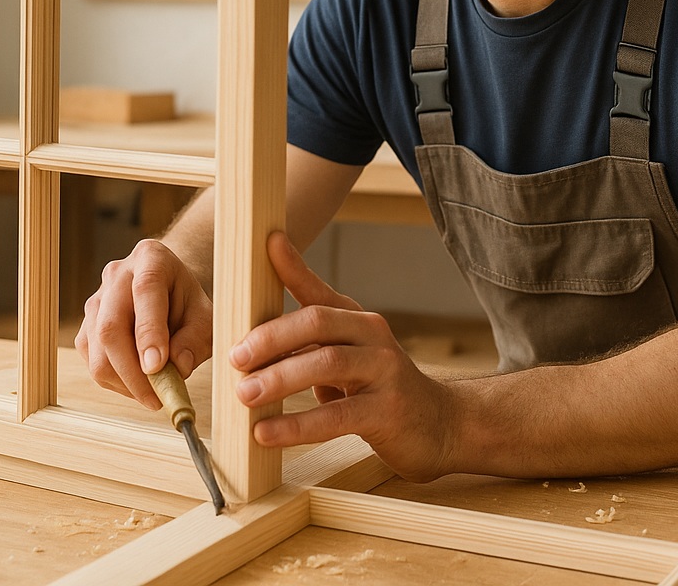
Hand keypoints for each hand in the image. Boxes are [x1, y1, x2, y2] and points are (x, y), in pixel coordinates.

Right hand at [75, 238, 214, 407]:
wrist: (169, 291)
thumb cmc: (187, 304)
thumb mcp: (205, 317)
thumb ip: (195, 339)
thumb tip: (178, 368)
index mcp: (151, 259)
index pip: (145, 291)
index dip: (148, 331)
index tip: (157, 367)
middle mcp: (117, 275)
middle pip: (111, 326)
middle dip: (132, 370)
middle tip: (156, 398)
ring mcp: (96, 299)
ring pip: (97, 349)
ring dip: (124, 381)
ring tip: (153, 394)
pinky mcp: (86, 325)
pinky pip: (91, 360)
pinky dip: (115, 381)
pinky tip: (138, 385)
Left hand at [231, 231, 462, 481]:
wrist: (442, 425)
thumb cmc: (381, 392)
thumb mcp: (349, 360)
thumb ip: (310, 349)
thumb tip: (250, 347)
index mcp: (358, 322)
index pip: (319, 290)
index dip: (293, 266)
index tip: (266, 243)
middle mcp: (373, 337)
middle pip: (318, 322)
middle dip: (271, 337)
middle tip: (235, 357)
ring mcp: (384, 372)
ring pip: (326, 364)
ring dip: (279, 379)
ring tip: (244, 396)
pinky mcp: (387, 411)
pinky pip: (336, 416)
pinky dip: (296, 425)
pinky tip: (266, 433)